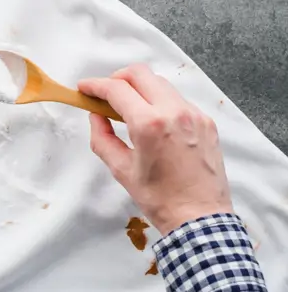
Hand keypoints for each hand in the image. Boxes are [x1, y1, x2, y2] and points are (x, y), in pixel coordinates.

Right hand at [78, 64, 232, 234]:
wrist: (199, 217)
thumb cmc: (158, 198)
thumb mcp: (121, 169)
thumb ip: (102, 137)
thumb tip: (96, 116)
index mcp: (149, 124)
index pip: (117, 89)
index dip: (95, 85)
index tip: (84, 88)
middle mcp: (174, 111)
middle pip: (140, 74)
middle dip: (117, 78)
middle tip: (105, 94)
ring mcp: (194, 114)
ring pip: (160, 83)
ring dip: (140, 88)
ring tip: (128, 108)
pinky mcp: (207, 122)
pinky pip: (178, 100)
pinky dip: (160, 102)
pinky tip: (153, 121)